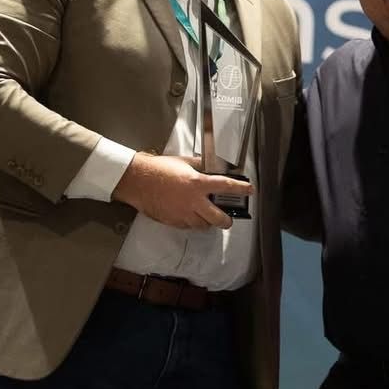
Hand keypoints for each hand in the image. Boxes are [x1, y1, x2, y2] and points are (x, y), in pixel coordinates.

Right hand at [112, 153, 253, 229]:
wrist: (138, 181)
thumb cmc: (158, 169)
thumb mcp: (183, 162)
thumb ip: (199, 166)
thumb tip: (209, 167)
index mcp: (198, 183)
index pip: (225, 187)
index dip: (240, 189)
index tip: (250, 190)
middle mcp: (193, 201)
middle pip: (218, 219)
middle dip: (226, 221)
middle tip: (228, 219)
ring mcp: (183, 214)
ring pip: (203, 225)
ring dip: (207, 222)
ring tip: (205, 215)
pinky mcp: (173, 222)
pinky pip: (188, 226)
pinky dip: (192, 223)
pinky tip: (189, 215)